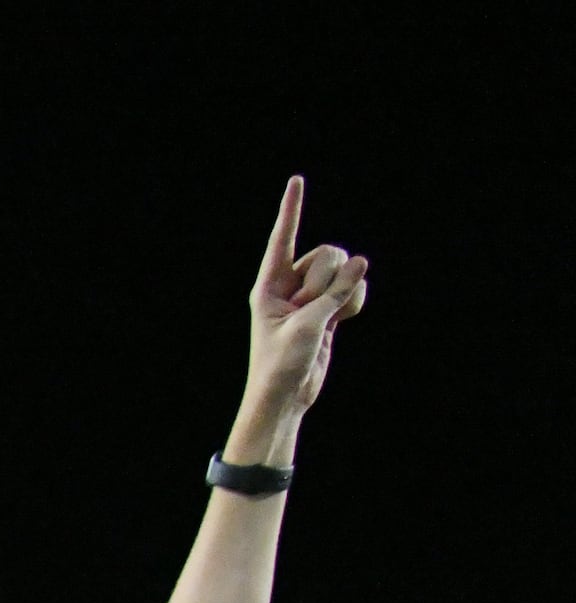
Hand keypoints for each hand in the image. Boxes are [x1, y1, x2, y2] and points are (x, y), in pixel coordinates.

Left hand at [243, 177, 366, 433]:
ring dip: (342, 292)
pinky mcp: (329, 306)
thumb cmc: (282, 363)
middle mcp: (289, 284)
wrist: (287, 395)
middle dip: (327, 281)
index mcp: (269, 285)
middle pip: (326, 254)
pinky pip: (354, 286)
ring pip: (343, 268)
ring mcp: (311, 294)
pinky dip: (355, 300)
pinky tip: (343, 321)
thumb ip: (335, 292)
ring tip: (324, 320)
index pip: (283, 238)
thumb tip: (361, 263)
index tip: (296, 180)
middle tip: (310, 311)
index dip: (292, 209)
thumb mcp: (307, 326)